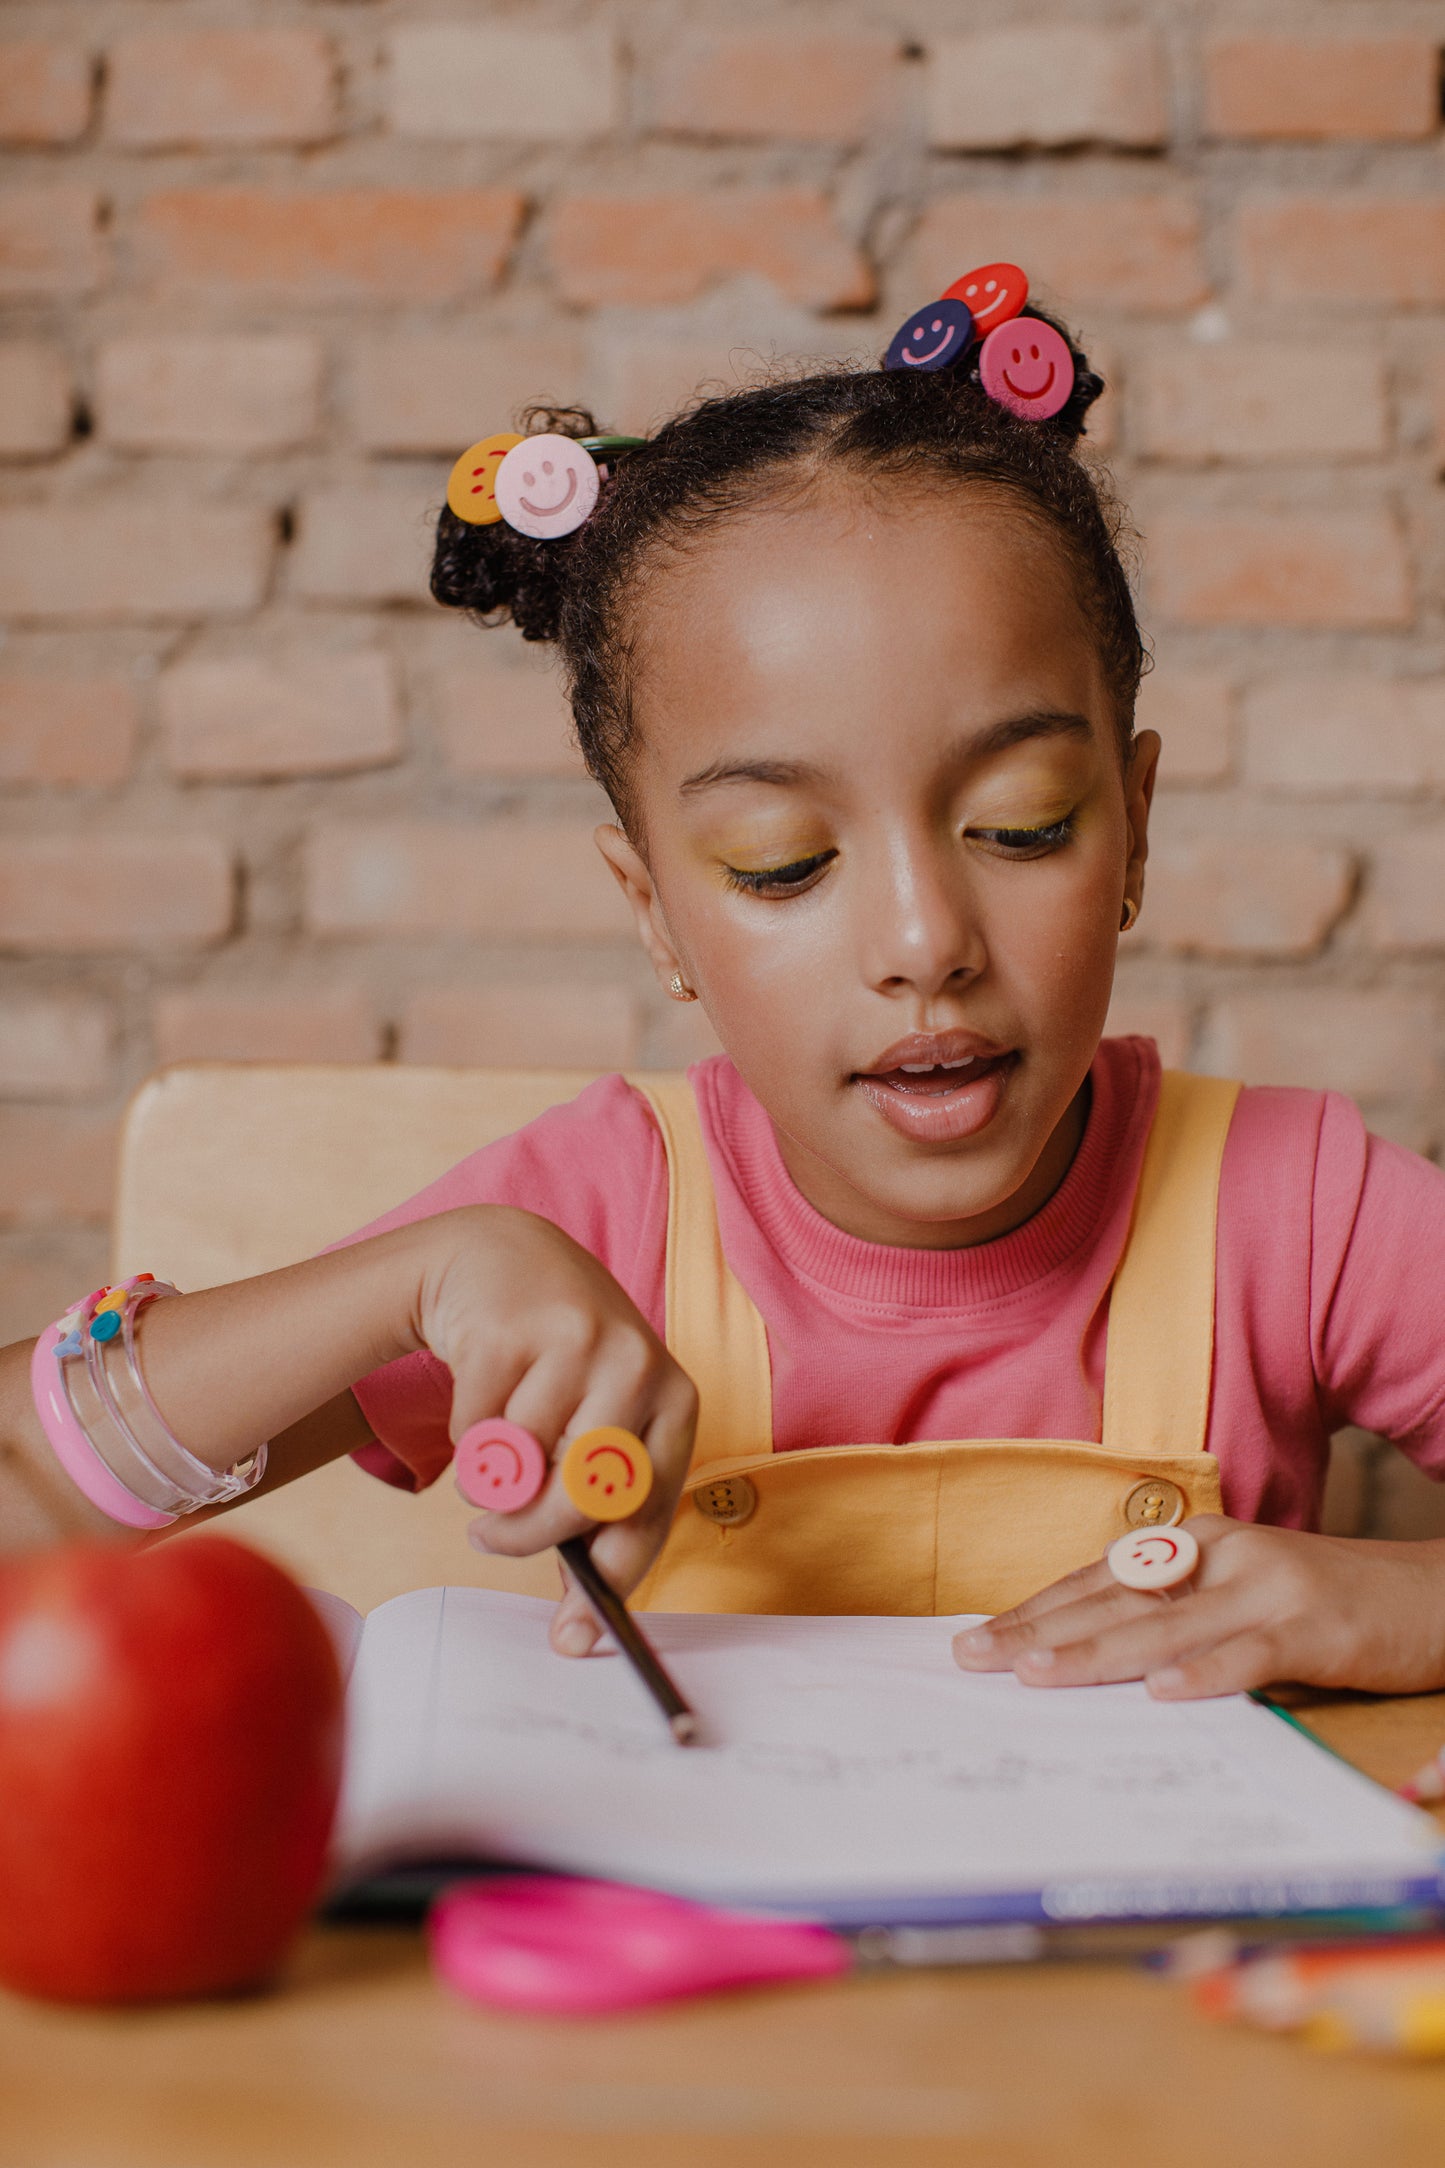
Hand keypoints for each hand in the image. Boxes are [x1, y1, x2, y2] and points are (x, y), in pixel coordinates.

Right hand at [414, 1207, 696, 1657]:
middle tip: (490, 1538)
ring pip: (520, 1467)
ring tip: (501, 1426)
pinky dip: (466, 1430)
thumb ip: (593, 1518)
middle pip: (583, 1498)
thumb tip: (578, 1634)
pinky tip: (483, 1385)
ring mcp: (576, 1341)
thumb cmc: (557, 1364)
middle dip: (527, 1536)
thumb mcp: (596, 1425)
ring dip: (493, 1471)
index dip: (613, 1578)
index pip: (651, 1509)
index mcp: (674, 1398)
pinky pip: (474, 1430)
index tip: (574, 1637)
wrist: (503, 1257)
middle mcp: (637, 1364)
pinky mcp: (512, 1329)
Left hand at [952, 1517, 1444, 1699]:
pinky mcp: (1314, 1627)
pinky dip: (1206, 1675)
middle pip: (1115, 1600)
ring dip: (1097, 1653)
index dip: (1035, 1610)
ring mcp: (1268, 1589)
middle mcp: (1222, 1557)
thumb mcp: (1238, 1596)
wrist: (1428, 1595)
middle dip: (1038, 1632)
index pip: (1097, 1581)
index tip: (976, 1639)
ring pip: (1166, 1628)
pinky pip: (1251, 1655)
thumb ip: (1175, 1616)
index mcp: (1196, 1546)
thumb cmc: (1322, 1604)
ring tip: (1038, 1673)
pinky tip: (1162, 1695)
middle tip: (974, 1659)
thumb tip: (1088, 1655)